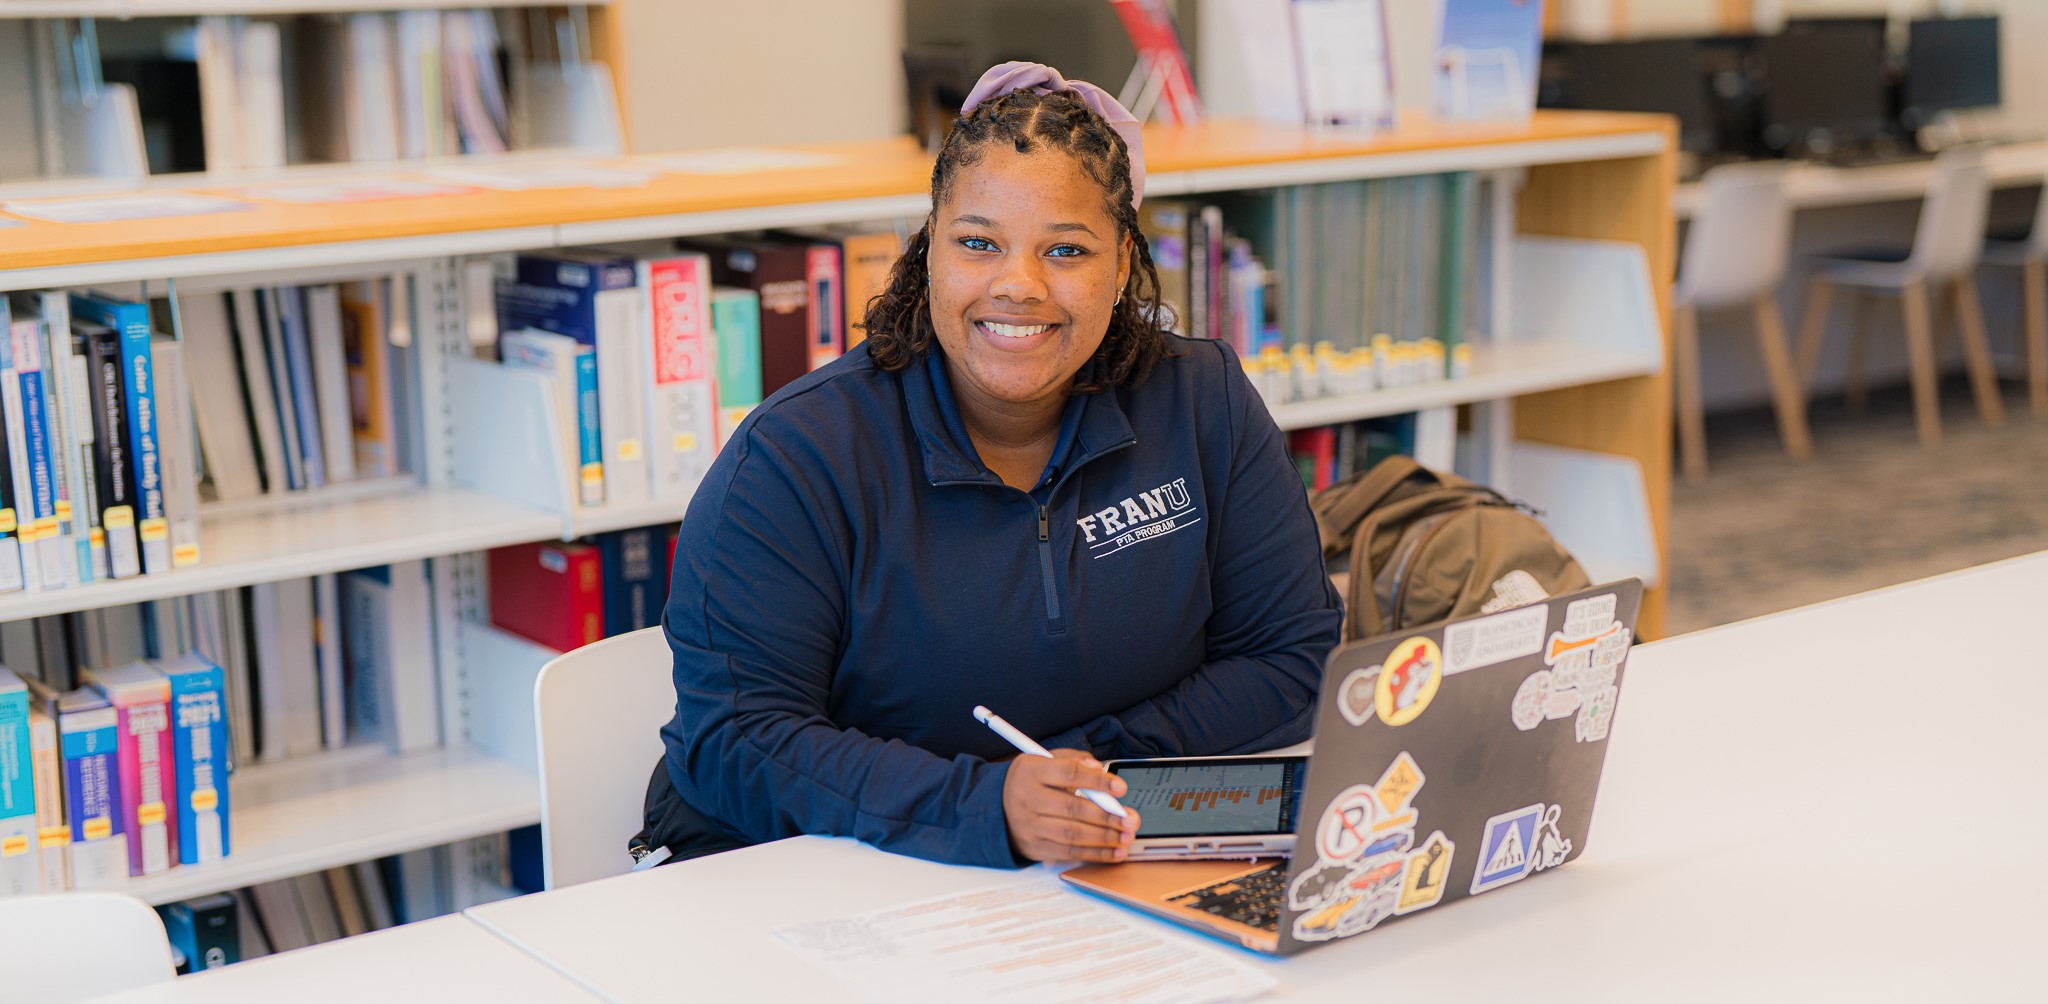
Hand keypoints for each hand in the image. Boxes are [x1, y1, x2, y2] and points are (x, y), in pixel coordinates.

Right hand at [1002, 749, 1140, 863]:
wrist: (996, 808)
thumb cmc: (1029, 782)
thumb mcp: (1044, 760)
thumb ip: (1073, 760)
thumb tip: (1098, 768)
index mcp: (1031, 771)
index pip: (1069, 774)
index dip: (1097, 781)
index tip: (1121, 788)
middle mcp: (1027, 799)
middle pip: (1072, 809)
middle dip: (1107, 816)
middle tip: (1131, 819)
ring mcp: (1030, 826)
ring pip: (1072, 835)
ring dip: (1105, 838)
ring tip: (1127, 836)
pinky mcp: (1035, 848)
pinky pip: (1069, 853)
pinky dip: (1096, 854)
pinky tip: (1115, 851)